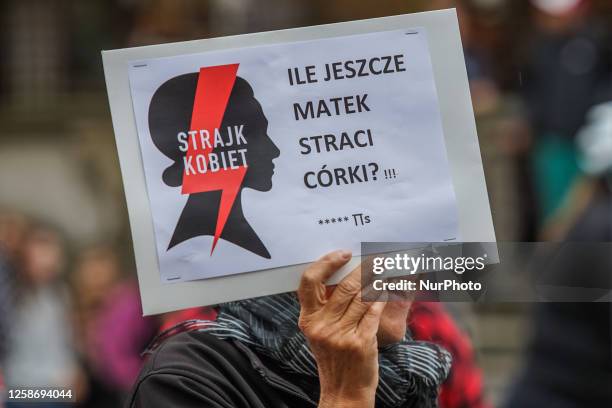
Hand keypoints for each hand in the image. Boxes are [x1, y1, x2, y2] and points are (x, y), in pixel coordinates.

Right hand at [297, 250, 385, 407]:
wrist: (344, 392)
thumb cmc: (334, 359)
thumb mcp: (320, 333)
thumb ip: (325, 308)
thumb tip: (343, 274)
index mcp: (308, 320)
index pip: (309, 282)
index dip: (326, 263)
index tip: (344, 254)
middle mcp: (322, 326)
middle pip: (344, 286)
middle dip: (363, 268)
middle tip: (376, 258)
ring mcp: (341, 335)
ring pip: (362, 296)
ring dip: (376, 280)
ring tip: (385, 270)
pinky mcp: (361, 342)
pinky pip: (374, 312)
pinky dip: (382, 298)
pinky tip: (386, 290)